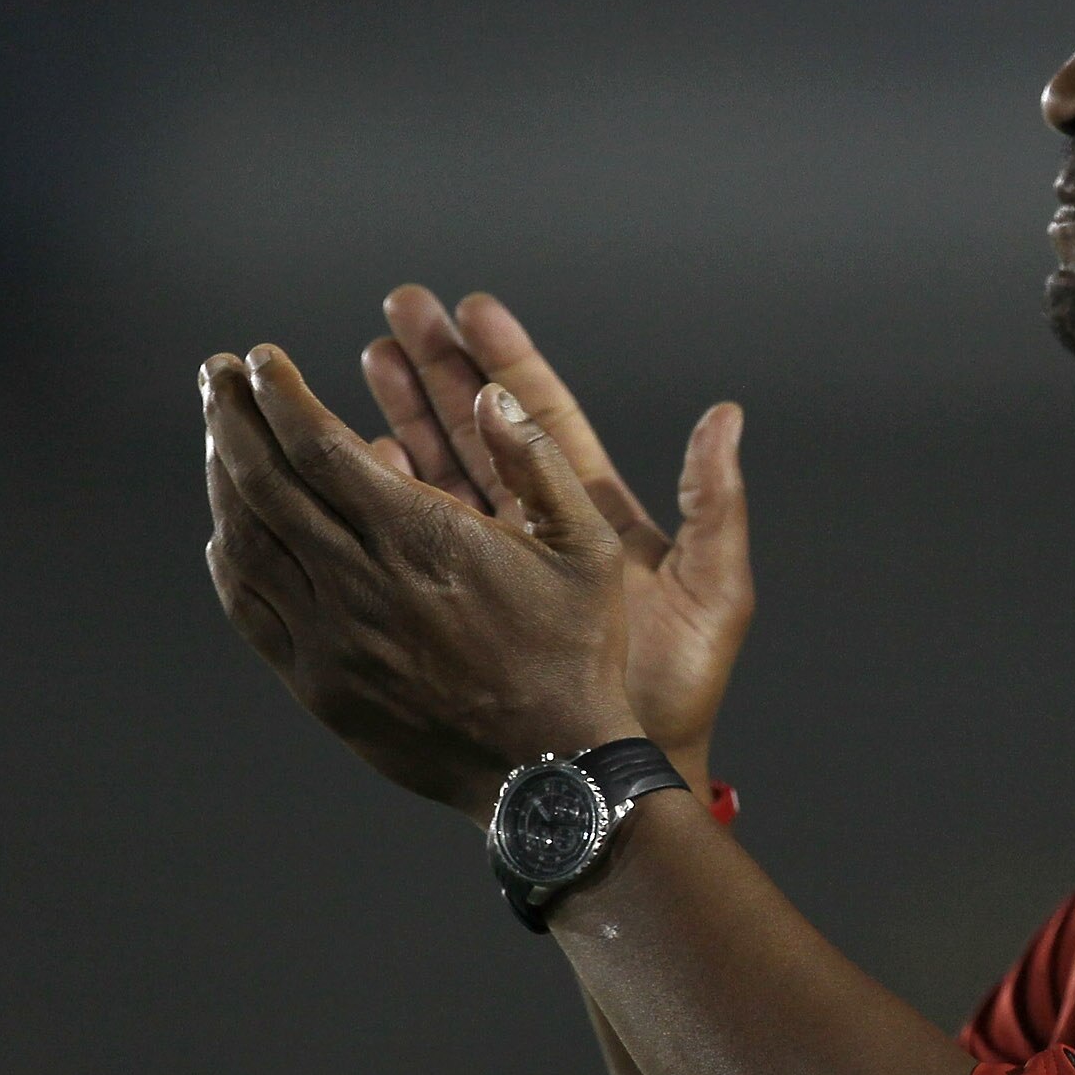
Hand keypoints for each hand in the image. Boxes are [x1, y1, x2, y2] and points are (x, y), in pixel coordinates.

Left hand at [203, 346, 643, 816]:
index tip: (261, 360)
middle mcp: (362, 581)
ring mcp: (332, 636)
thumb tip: (492, 394)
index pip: (319, 446)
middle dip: (233, 418)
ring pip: (248, 540)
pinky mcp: (318, 683)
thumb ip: (537, 463)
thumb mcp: (587, 548)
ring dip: (223, 479)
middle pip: (266, 482)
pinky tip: (224, 530)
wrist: (549, 768)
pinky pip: (250, 608)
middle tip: (217, 376)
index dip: (280, 396)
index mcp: (423, 538)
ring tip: (218, 437)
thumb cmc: (576, 653)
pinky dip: (228, 559)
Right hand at [359, 289, 750, 787]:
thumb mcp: (713, 586)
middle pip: (480, 429)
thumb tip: (726, 415)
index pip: (544, 418)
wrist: (626, 767)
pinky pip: (413, 538)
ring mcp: (494, 565)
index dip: (507, 361)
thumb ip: (715, 500)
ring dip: (399, 415)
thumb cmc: (679, 685)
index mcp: (597, 516)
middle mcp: (541, 530)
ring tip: (364, 355)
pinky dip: (381, 494)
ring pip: (438, 472)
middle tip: (399, 307)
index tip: (471, 307)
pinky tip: (348, 453)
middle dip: (439, 368)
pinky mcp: (459, 603)